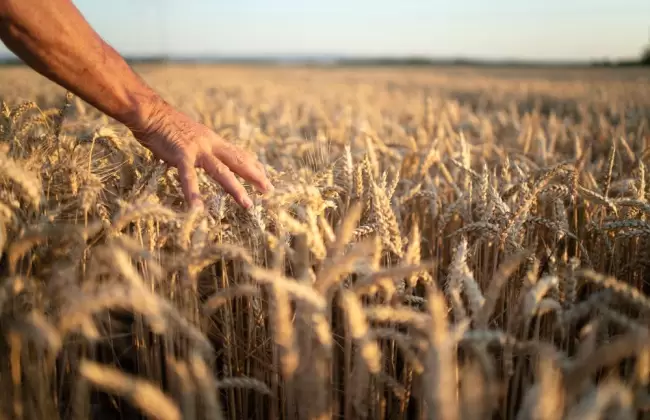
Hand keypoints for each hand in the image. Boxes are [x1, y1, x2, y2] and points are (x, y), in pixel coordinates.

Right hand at [134, 104, 271, 209]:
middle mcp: (210, 144)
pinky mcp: (180, 155)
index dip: (253, 165)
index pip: (239, 154)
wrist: (150, 112)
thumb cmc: (167, 125)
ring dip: (235, 188)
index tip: (265, 176)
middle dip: (255, 176)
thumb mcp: (193, 135)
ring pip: (221, 171)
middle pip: (238, 161)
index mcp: (213, 140)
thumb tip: (210, 156)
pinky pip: (188, 177)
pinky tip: (197, 209)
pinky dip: (193, 193)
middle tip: (269, 191)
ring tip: (247, 204)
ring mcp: (197, 149)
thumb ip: (203, 146)